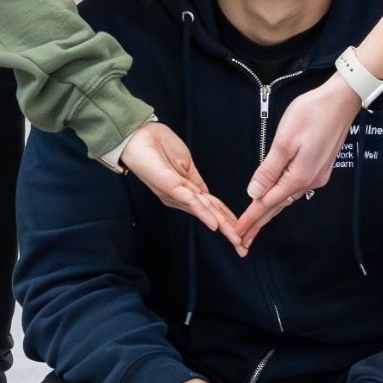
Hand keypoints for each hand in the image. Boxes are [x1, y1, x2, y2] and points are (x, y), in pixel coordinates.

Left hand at [119, 120, 242, 249]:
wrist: (139, 134)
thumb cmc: (158, 145)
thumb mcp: (185, 164)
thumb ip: (197, 182)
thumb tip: (208, 195)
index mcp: (186, 191)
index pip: (212, 208)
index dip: (229, 220)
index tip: (242, 234)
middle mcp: (181, 197)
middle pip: (211, 214)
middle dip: (229, 231)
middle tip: (243, 248)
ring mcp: (176, 193)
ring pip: (204, 211)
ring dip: (222, 225)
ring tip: (236, 238)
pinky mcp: (171, 186)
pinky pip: (190, 201)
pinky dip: (204, 213)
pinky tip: (215, 224)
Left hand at [236, 76, 358, 247]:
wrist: (341, 100)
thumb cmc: (313, 113)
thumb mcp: (284, 141)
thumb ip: (269, 170)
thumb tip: (255, 193)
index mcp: (299, 176)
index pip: (268, 203)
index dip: (251, 218)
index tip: (238, 232)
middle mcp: (310, 181)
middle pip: (278, 206)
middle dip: (260, 222)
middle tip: (244, 239)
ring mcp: (317, 175)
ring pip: (287, 198)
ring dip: (270, 210)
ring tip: (256, 222)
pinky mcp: (319, 167)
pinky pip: (296, 188)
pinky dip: (282, 197)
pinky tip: (276, 198)